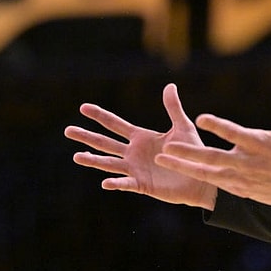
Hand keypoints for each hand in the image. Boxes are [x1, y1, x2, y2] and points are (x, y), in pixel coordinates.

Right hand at [65, 84, 217, 209]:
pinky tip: (105, 182)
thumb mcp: (182, 127)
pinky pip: (126, 183)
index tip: (83, 107)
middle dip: (87, 137)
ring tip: (77, 156)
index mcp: (141, 137)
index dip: (100, 116)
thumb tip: (170, 85)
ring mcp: (136, 169)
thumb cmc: (192, 152)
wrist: (201, 177)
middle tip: (68, 130)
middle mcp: (134, 153)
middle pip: (105, 143)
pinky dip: (116, 183)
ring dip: (93, 161)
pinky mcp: (142, 184)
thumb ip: (173, 108)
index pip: (115, 125)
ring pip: (109, 164)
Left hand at [155, 77, 270, 208]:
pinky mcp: (243, 189)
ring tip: (164, 160)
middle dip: (189, 153)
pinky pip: (217, 184)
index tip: (200, 118)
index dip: (217, 126)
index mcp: (259, 143)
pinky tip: (182, 172)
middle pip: (214, 157)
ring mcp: (244, 178)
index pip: (234, 133)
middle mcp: (248, 162)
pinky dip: (200, 178)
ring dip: (185, 167)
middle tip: (168, 147)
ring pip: (209, 173)